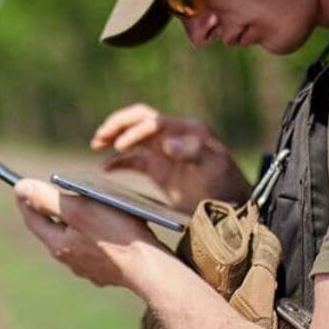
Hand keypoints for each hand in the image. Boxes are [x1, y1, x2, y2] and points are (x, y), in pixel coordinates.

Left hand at [14, 178, 161, 290]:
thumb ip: (46, 199)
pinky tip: (107, 228)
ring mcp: (89, 268)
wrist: (149, 266)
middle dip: (51, 211)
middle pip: (53, 230)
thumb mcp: (78, 208)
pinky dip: (95, 236)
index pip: (33, 219)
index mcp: (59, 245)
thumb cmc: (115, 233)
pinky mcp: (108, 271)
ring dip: (75, 224)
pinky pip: (95, 250)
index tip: (20, 185)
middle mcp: (70, 260)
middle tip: (51, 192)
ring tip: (82, 206)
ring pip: (75, 241)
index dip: (25, 201)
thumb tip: (20, 188)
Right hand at [91, 104, 250, 211]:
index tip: (121, 146)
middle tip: (100, 137)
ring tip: (96, 144)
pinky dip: (119, 161)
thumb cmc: (225, 186)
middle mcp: (174, 136)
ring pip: (134, 137)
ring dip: (114, 138)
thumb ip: (193, 152)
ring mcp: (165, 152)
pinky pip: (134, 159)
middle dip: (118, 125)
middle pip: (140, 120)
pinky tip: (106, 168)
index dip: (135, 131)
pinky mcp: (160, 170)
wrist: (232, 209)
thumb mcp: (213, 168)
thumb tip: (167, 145)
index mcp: (188, 130)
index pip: (155, 122)